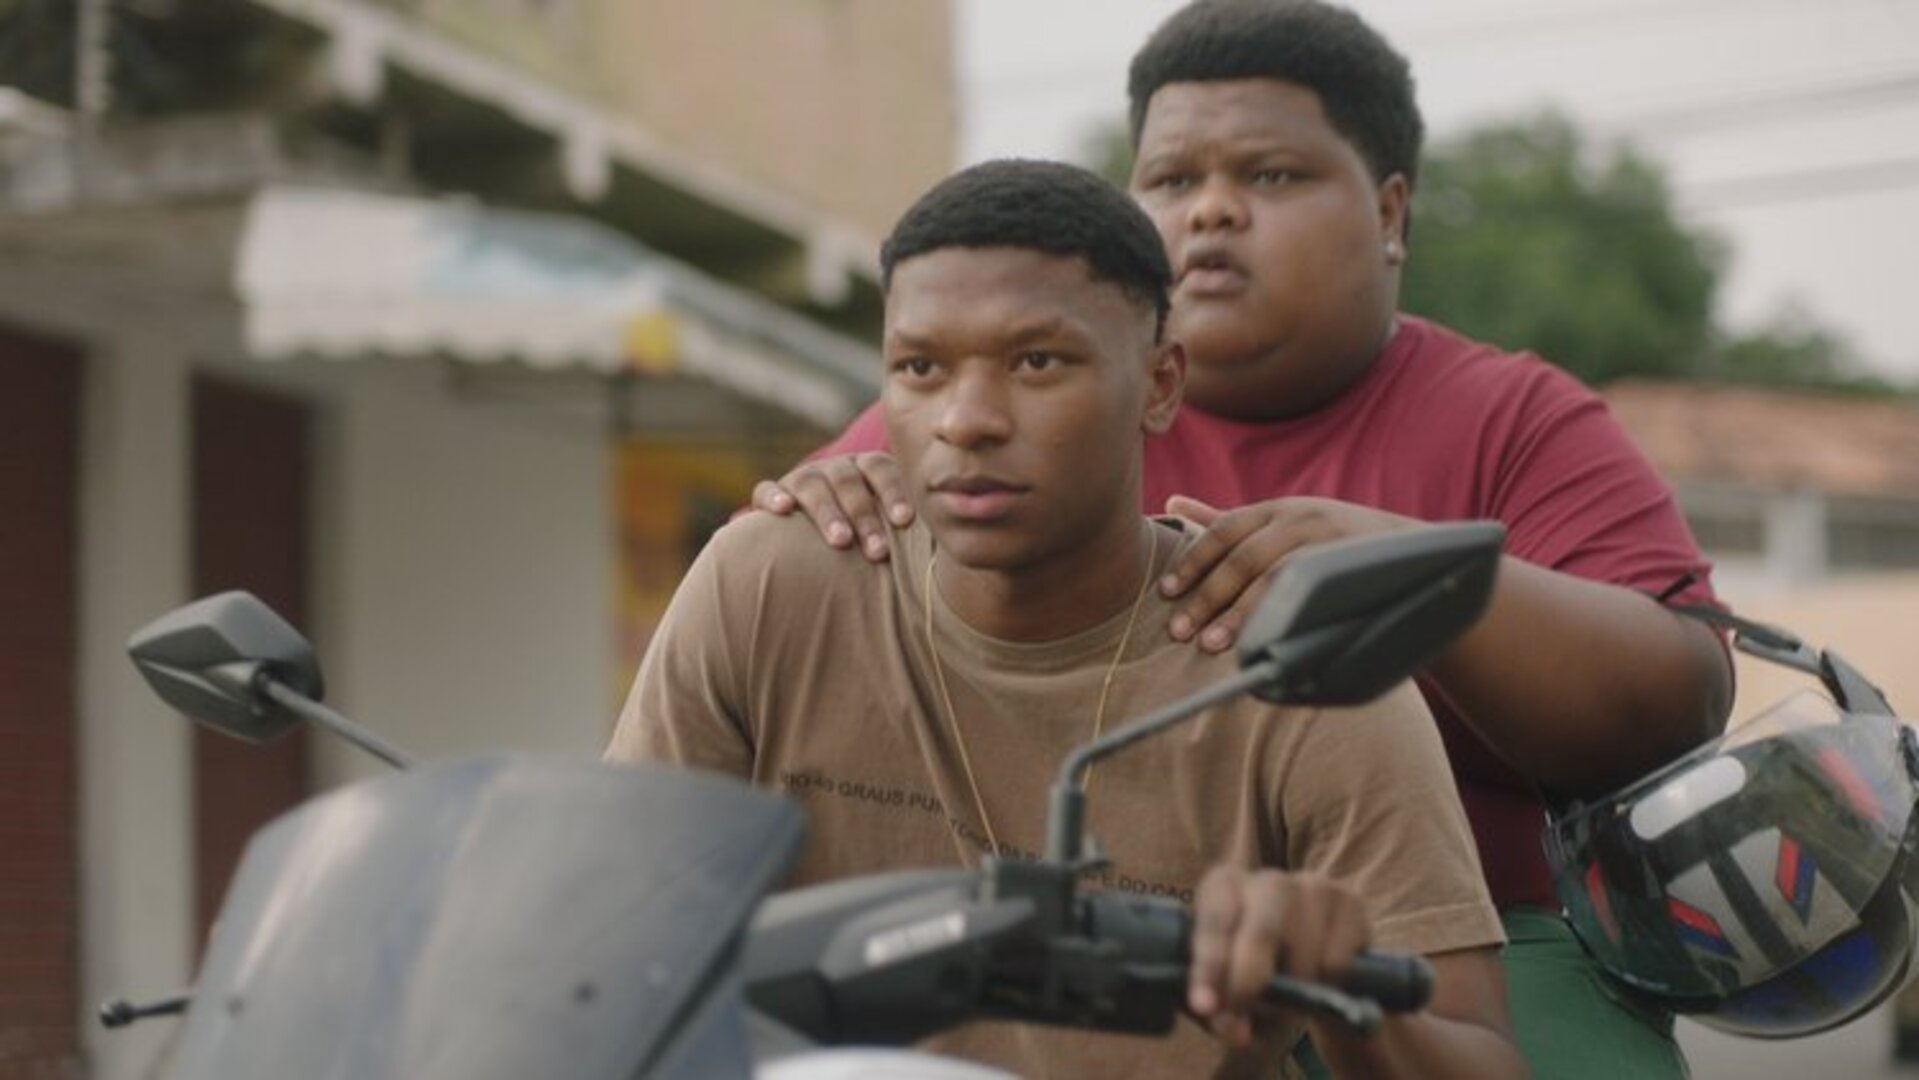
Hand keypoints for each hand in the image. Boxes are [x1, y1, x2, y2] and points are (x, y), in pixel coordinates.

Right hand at [752, 452, 912, 561]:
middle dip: (865, 516)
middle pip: (849, 481)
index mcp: (868, 470)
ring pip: (812, 484)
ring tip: (841, 541)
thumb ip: (917, 530)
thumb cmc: (875, 539)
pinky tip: (782, 511)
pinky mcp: (774, 495)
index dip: (893, 492)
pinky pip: (767, 489)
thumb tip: (967, 546)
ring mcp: (803, 479)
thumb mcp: (896, 531)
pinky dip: (773, 496)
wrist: (826, 545)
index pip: (882, 470)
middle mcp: (836, 470)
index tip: (905, 521)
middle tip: (877, 551)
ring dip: (827, 511)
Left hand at [1161, 495, 1419, 651]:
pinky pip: (1310, 598)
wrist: (1417, 559)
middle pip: (1243, 559)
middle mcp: (1303, 519)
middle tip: (1180, 632)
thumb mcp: (1283, 524)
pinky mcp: (1353, 572)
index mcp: (1279, 509)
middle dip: (1208, 598)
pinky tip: (1262, 643)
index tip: (1166, 593)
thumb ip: (1226, 519)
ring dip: (1239, 616)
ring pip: (1275, 580)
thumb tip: (1171, 503)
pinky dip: (1281, 621)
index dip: (1192, 562)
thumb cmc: (1332, 545)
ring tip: (1213, 645)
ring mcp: (1330, 544)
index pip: (1224, 531)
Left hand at [1187, 866, 1372, 1048]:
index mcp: (1223, 887)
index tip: (1205, 1007)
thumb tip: (1234, 1031)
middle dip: (1250, 981)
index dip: (1209, 966)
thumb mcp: (1232, 997)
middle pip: (1260, 930)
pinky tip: (1321, 982)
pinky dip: (1327, 983)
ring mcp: (1313, 886)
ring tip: (1290, 1001)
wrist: (1317, 972)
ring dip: (1295, 989)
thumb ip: (1224, 1013)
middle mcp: (1267, 879)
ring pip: (1304, 948)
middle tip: (1246, 1021)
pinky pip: (1338, 958)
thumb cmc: (1259, 978)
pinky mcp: (1351, 903)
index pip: (1213, 922)